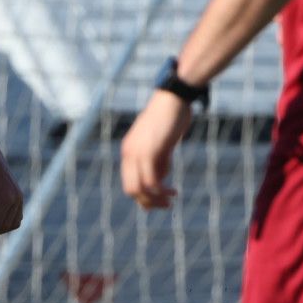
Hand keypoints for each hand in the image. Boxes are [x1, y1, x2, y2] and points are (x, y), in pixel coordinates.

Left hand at [120, 91, 192, 209]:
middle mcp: (128, 153)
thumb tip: (161, 176)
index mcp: (129, 150)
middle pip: (131, 189)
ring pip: (139, 189)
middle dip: (148, 202)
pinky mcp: (150, 152)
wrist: (173, 98)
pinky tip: (173, 191)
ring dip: (155, 200)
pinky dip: (161, 191)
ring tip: (170, 201)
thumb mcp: (162, 143)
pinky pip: (151, 181)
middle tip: (166, 205)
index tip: (160, 198)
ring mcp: (137, 153)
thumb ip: (159, 159)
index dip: (143, 195)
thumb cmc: (170, 117)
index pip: (129, 182)